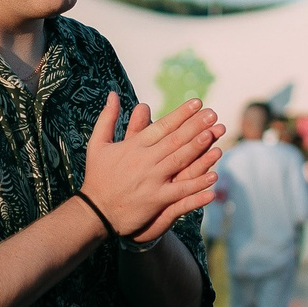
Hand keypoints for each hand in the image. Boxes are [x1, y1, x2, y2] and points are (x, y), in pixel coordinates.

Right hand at [80, 93, 223, 238]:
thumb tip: (113, 94)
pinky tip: (213, 177)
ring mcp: (151, 181)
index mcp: (133, 146)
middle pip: (174, 140)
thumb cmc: (97, 176)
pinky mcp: (156, 200)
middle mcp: (144, 161)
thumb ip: (108, 118)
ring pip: (179, 161)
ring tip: (213, 135)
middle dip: (195, 126)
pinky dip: (197, 185)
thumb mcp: (97, 144)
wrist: (94, 212)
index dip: (180, 114)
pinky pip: (181, 192)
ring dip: (198, 148)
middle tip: (212, 114)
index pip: (161, 126)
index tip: (197, 102)